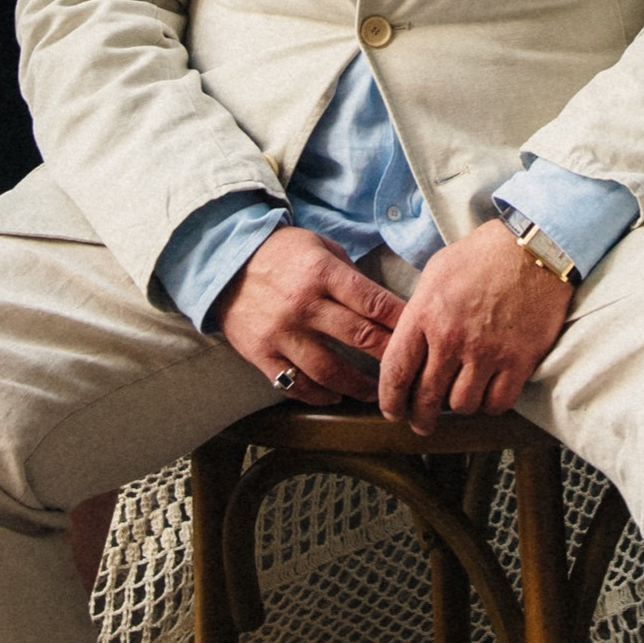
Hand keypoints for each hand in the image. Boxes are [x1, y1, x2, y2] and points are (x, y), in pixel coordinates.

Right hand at [213, 226, 404, 406]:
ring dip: (359, 386)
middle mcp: (304, 304)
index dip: (401, 320)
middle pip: (359, 337)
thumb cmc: (279, 253)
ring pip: (329, 370)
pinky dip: (318, 395)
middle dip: (391, 355)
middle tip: (412, 369)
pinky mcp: (261, 353)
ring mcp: (281, 332)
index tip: (421, 333)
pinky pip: (295, 384)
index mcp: (322, 272)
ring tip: (378, 392)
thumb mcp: (319, 246)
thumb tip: (383, 304)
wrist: (222, 263)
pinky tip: (335, 396)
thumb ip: (349, 275)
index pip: (372, 301)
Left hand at [378, 220, 572, 432]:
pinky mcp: (519, 361)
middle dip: (420, 417)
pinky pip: (498, 403)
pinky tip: (488, 393)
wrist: (534, 248)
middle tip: (421, 423)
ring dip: (459, 405)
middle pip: (427, 397)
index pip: (396, 372)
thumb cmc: (483, 256)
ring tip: (460, 397)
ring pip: (462, 405)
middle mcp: (452, 338)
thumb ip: (418, 312)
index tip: (393, 411)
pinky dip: (491, 404)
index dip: (390, 400)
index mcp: (425, 314)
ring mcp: (487, 352)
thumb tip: (406, 344)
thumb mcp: (436, 274)